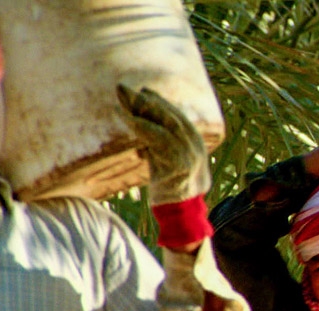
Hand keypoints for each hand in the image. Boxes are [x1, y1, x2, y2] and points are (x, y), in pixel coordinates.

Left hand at [117, 84, 212, 248]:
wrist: (182, 214)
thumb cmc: (172, 192)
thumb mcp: (168, 165)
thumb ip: (161, 149)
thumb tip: (143, 141)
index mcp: (196, 143)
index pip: (176, 115)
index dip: (156, 102)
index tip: (139, 93)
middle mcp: (195, 144)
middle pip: (169, 114)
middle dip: (145, 99)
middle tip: (123, 88)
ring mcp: (188, 151)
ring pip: (162, 121)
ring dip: (139, 107)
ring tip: (121, 97)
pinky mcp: (176, 160)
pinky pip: (154, 136)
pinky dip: (138, 124)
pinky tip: (124, 117)